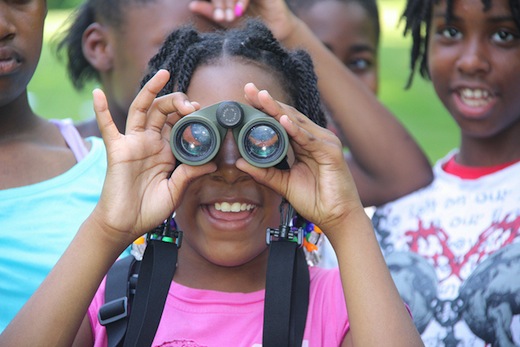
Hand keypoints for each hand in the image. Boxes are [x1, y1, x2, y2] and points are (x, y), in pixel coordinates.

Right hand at [91, 70, 215, 244]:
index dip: (191, 115)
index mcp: (166, 151)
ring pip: (142, 110)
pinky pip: (108, 128)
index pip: (179, 124)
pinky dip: (101, 110)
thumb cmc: (150, 209)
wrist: (126, 225)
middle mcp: (151, 143)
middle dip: (178, 102)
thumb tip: (213, 162)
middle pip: (163, 111)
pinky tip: (98, 94)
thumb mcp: (176, 191)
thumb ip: (190, 174)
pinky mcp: (117, 150)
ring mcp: (133, 143)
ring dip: (151, 91)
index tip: (203, 111)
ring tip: (163, 74)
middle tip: (191, 104)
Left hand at [189, 0, 298, 40]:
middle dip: (222, 3)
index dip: (217, 3)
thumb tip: (191, 5)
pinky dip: (242, 0)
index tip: (219, 17)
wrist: (275, 35)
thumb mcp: (227, 20)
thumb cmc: (250, 27)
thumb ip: (210, 11)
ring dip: (230, 2)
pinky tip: (240, 11)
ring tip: (231, 17)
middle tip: (223, 18)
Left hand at [237, 83, 363, 234]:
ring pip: (297, 123)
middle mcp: (313, 138)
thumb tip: (239, 163)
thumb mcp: (283, 184)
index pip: (281, 121)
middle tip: (249, 89)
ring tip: (261, 98)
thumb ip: (263, 172)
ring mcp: (324, 143)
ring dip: (278, 110)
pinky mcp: (331, 153)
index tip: (246, 97)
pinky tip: (283, 121)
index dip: (264, 109)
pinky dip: (296, 130)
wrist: (336, 217)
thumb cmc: (314, 200)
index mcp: (302, 143)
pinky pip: (309, 139)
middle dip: (267, 102)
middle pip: (288, 116)